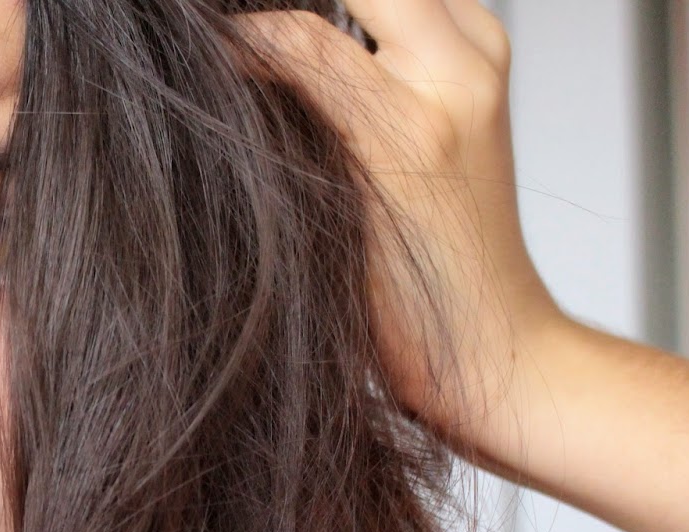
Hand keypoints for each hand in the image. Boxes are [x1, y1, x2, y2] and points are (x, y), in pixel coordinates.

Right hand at [231, 2, 563, 463]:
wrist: (494, 341)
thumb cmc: (408, 317)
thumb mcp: (322, 227)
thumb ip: (283, 132)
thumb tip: (232, 66)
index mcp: (408, 131)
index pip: (296, 37)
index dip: (232, 35)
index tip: (195, 45)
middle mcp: (457, 81)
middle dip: (294, 5)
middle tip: (248, 31)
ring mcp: (484, 63)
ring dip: (342, 1)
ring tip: (291, 40)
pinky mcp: (492, 62)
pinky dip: (380, 8)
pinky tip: (346, 42)